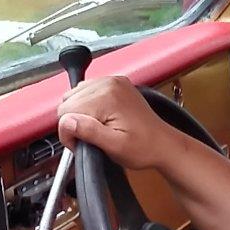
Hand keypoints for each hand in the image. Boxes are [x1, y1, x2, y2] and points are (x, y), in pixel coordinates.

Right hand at [56, 72, 174, 173]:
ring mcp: (112, 81)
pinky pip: (86, 92)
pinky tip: (100, 118)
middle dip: (75, 123)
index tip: (82, 144)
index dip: (69, 133)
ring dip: (81, 114)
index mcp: (107, 96)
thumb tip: (67, 122)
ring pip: (74, 96)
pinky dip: (88, 106)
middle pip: (68, 102)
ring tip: (98, 128)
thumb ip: (89, 132)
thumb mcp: (115, 146)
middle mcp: (109, 83)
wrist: (163, 144)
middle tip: (92, 138)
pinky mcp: (115, 84)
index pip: (65, 111)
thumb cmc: (144, 148)